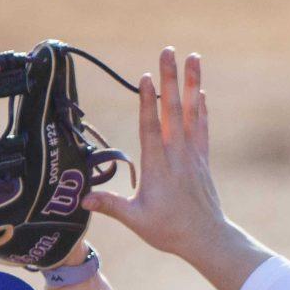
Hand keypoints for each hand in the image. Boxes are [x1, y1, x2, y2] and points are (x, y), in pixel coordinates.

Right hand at [83, 49, 270, 289]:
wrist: (207, 239)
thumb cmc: (169, 231)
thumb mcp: (136, 220)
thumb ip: (111, 206)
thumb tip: (83, 199)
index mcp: (158, 166)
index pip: (151, 127)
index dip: (147, 101)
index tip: (146, 76)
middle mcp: (177, 155)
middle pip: (172, 110)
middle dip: (170, 78)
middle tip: (169, 51)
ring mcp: (193, 155)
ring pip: (192, 112)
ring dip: (191, 83)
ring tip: (193, 57)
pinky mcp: (202, 160)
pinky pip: (202, 128)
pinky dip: (202, 109)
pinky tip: (201, 92)